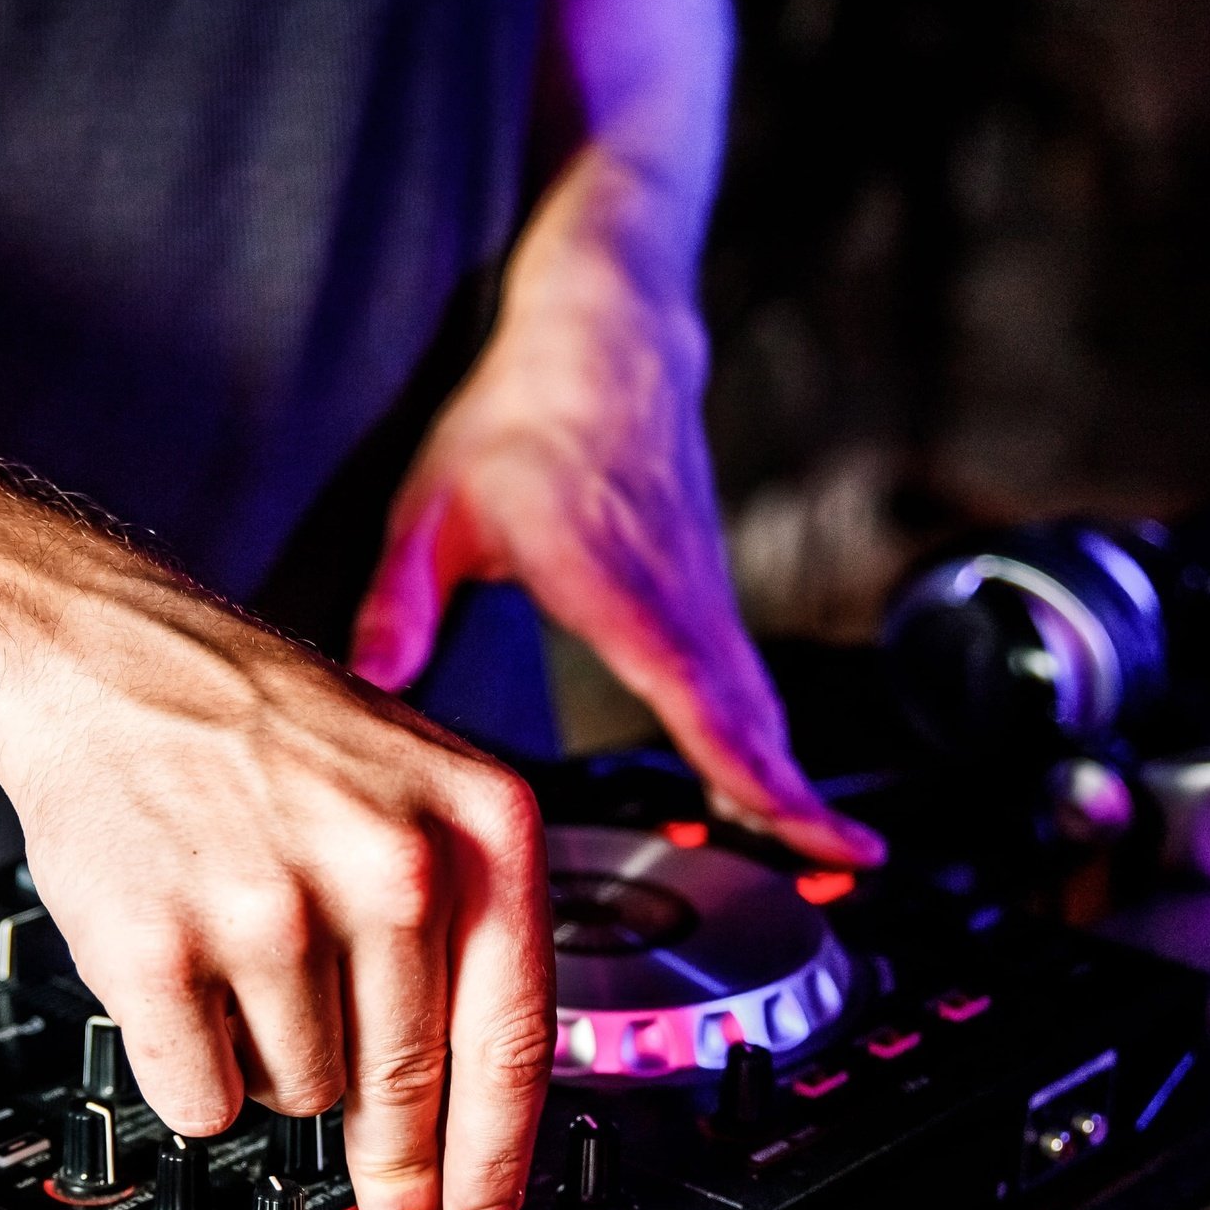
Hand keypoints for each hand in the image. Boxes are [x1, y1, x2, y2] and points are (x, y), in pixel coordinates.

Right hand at [0, 534, 553, 1209]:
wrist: (106, 665)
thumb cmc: (267, 735)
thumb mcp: (418, 792)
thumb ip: (464, 932)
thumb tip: (470, 1120)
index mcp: (478, 823)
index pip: (510, 1037)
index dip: (498, 1154)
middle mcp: (388, 864)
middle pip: (405, 1085)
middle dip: (392, 1155)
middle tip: (389, 1200)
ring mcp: (269, 907)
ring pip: (301, 1094)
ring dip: (276, 1065)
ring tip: (248, 965)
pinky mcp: (159, 947)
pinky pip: (204, 1095)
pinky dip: (194, 1070)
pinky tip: (189, 981)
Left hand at [351, 173, 883, 868]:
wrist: (603, 326)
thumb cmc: (525, 408)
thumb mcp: (437, 503)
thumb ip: (402, 598)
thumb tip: (371, 678)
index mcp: (626, 595)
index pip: (710, 713)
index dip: (762, 788)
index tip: (817, 843)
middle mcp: (683, 602)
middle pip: (756, 727)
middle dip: (799, 810)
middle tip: (837, 882)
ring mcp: (702, 595)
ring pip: (756, 706)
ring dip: (783, 778)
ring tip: (817, 855)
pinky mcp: (701, 588)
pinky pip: (741, 680)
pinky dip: (758, 737)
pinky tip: (751, 779)